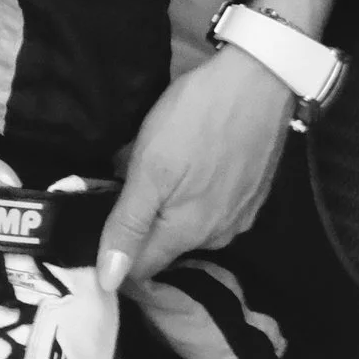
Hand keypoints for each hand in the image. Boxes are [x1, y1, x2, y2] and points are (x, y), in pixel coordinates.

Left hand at [98, 44, 294, 291]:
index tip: (98, 223)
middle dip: (142, 224)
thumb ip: (128, 225)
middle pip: (165, 246)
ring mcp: (240, 216)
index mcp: (188, 234)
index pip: (140, 269)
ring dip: (169, 208)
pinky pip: (212, 209)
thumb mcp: (149, 168)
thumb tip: (108, 281)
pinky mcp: (253, 195)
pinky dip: (195, 195)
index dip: (115, 253)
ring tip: (158, 169)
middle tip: (124, 182)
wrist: (259, 78)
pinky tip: (191, 164)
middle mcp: (218, 236)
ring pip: (189, 227)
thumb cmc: (196, 118)